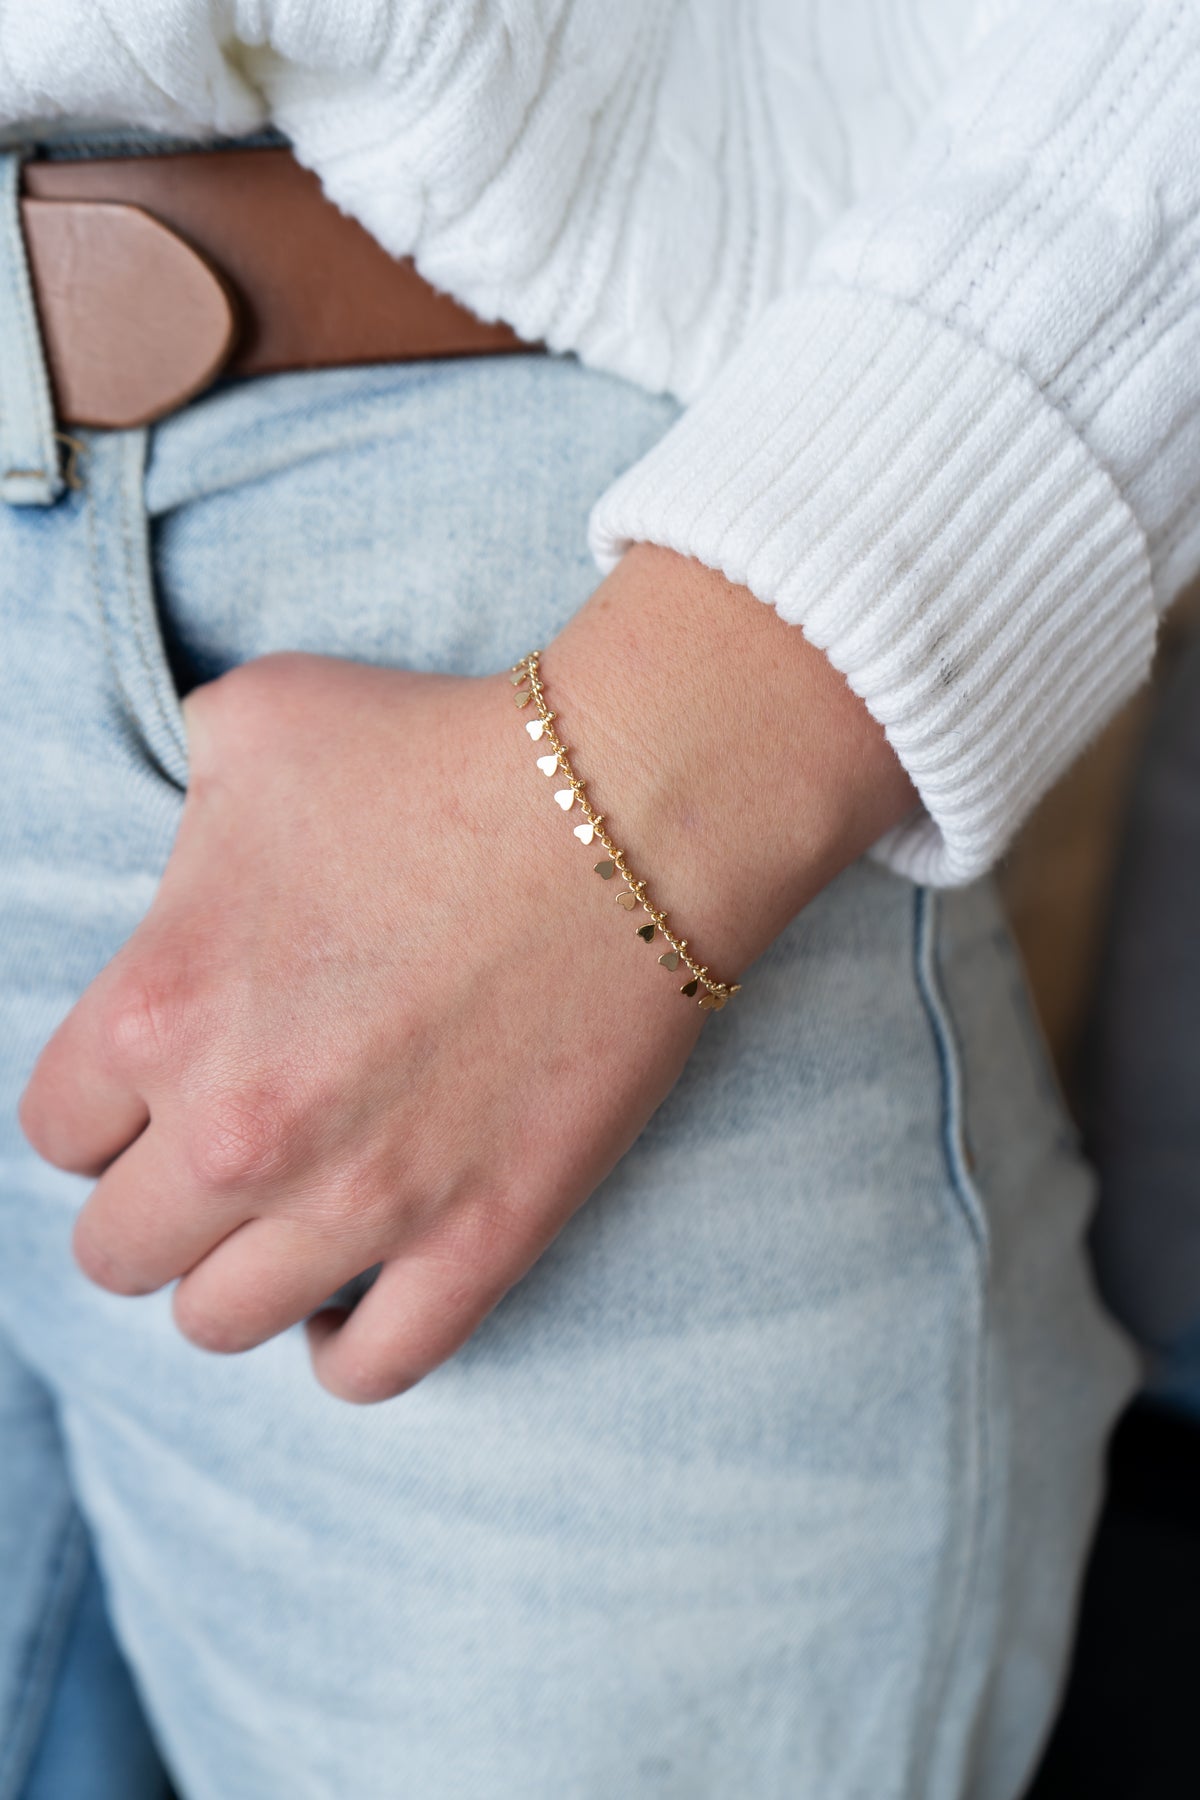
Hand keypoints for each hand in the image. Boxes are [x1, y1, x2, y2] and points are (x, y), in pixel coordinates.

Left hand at [19, 547, 915, 1400]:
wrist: (625, 806)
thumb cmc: (432, 748)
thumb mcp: (251, 725)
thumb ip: (169, 805)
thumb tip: (177, 858)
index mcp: (158, 1011)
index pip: (57, 1134)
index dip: (106, 1112)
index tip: (159, 1089)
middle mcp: (238, 1131)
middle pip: (119, 1252)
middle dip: (155, 1205)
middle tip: (223, 1152)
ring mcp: (362, 1204)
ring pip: (222, 1325)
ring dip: (237, 1277)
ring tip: (286, 1220)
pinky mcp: (478, 1242)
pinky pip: (370, 1368)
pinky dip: (345, 1347)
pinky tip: (356, 1291)